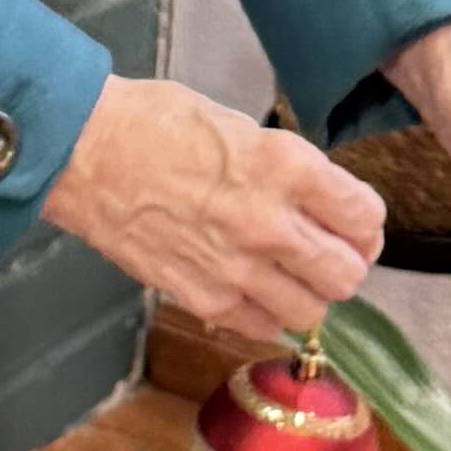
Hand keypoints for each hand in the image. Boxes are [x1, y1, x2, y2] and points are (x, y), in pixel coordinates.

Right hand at [39, 72, 382, 340]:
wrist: (84, 151)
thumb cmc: (155, 123)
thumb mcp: (241, 126)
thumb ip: (287, 169)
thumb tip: (317, 202)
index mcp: (286, 167)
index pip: (365, 216)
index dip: (365, 223)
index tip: (355, 223)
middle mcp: (271, 223)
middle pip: (347, 274)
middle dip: (345, 263)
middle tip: (329, 252)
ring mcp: (236, 268)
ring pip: (312, 312)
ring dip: (308, 295)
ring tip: (292, 276)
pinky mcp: (202, 297)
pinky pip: (262, 327)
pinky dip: (267, 315)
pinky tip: (254, 290)